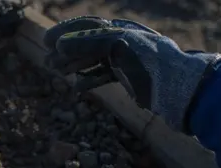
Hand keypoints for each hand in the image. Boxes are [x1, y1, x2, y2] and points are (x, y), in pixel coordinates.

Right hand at [44, 16, 220, 131]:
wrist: (175, 87)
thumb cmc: (148, 62)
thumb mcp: (117, 46)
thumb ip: (87, 43)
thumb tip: (58, 44)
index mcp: (119, 29)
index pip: (86, 26)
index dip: (64, 32)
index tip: (45, 41)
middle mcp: (120, 42)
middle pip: (86, 43)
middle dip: (65, 52)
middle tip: (47, 62)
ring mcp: (124, 60)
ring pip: (92, 60)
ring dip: (73, 65)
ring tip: (57, 73)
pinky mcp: (127, 77)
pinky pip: (102, 76)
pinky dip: (88, 80)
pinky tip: (77, 87)